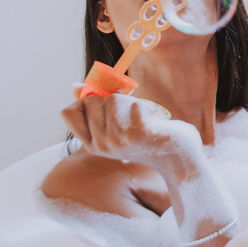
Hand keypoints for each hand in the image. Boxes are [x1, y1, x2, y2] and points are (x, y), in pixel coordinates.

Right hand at [62, 93, 202, 175]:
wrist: (179, 160)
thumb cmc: (150, 140)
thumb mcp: (118, 127)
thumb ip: (97, 109)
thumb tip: (75, 86)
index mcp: (92, 144)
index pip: (68, 111)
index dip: (84, 101)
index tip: (105, 104)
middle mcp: (101, 145)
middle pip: (92, 100)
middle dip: (114, 98)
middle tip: (132, 114)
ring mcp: (118, 141)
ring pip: (113, 98)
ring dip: (133, 101)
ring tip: (146, 119)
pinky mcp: (139, 134)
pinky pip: (134, 105)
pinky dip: (145, 106)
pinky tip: (154, 120)